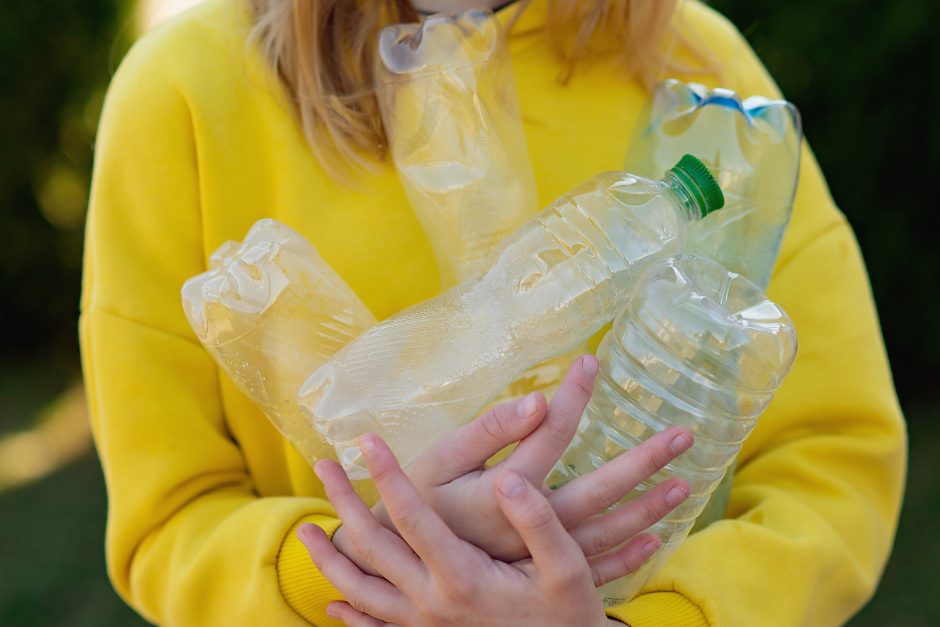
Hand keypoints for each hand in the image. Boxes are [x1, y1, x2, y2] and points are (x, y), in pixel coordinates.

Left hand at [301, 434, 655, 625]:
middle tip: (322, 465)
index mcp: (462, 576)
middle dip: (343, 503)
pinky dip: (349, 613)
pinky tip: (334, 604)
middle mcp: (433, 602)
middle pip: (373, 547)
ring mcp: (425, 626)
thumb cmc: (568, 616)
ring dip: (329, 559)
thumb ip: (537, 522)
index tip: (367, 438)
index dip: (389, 475)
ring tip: (304, 532)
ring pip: (361, 590)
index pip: (412, 516)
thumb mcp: (567, 568)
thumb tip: (506, 479)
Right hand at [334, 356, 692, 563]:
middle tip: (683, 436)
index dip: (574, 394)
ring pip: (602, 532)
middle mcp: (527, 525)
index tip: (592, 359)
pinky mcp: (537, 570)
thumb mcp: (440, 460)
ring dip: (644, 508)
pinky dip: (625, 556)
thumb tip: (537, 401)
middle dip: (640, 462)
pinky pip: (591, 567)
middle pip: (595, 490)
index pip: (550, 433)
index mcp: (502, 490)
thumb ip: (489, 431)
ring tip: (682, 485)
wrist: (400, 560)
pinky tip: (654, 540)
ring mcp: (536, 553)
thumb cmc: (417, 501)